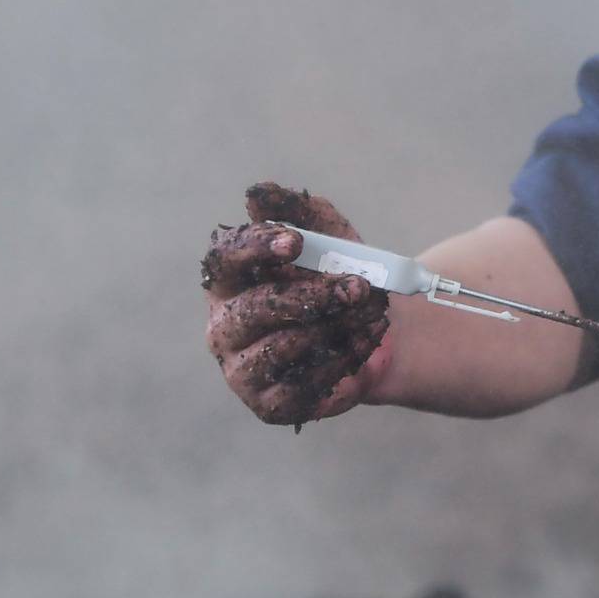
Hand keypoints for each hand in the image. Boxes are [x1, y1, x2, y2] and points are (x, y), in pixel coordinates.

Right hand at [201, 182, 392, 427]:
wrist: (375, 328)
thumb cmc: (339, 276)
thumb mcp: (329, 234)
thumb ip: (297, 210)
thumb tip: (258, 193)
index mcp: (230, 281)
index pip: (223, 259)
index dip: (255, 248)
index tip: (295, 241)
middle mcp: (225, 326)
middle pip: (256, 309)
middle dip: (313, 295)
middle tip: (358, 286)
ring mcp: (242, 369)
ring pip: (284, 347)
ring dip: (338, 326)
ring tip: (373, 312)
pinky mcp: (270, 404)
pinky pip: (303, 385)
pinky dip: (343, 360)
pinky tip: (366, 341)